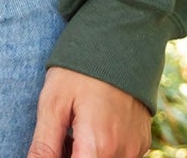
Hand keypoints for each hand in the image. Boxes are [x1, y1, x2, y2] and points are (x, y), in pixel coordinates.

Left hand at [27, 65, 152, 157]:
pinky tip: (90, 127)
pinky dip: (102, 150)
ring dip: (86, 154)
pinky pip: (119, 156)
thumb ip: (44, 145)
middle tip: (59, 137)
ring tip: (73, 129)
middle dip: (71, 155)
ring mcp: (136, 149)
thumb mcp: (54, 102)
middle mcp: (122, 154)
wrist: (119, 40)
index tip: (52, 145)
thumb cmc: (81, 69)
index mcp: (98, 147)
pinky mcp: (142, 142)